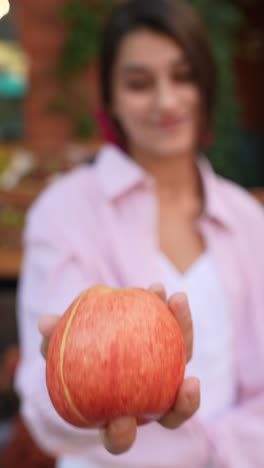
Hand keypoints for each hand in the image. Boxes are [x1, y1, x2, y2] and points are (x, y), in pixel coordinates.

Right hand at [39, 283, 199, 454]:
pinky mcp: (175, 350)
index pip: (119, 436)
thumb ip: (53, 340)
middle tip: (189, 385)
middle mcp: (147, 399)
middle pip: (171, 413)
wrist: (97, 336)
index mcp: (116, 414)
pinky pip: (179, 335)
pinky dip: (177, 316)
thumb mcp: (60, 346)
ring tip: (181, 314)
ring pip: (185, 365)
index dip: (121, 435)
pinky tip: (167, 293)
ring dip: (186, 338)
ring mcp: (165, 377)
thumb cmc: (75, 352)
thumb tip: (46, 323)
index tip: (121, 422)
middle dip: (183, 407)